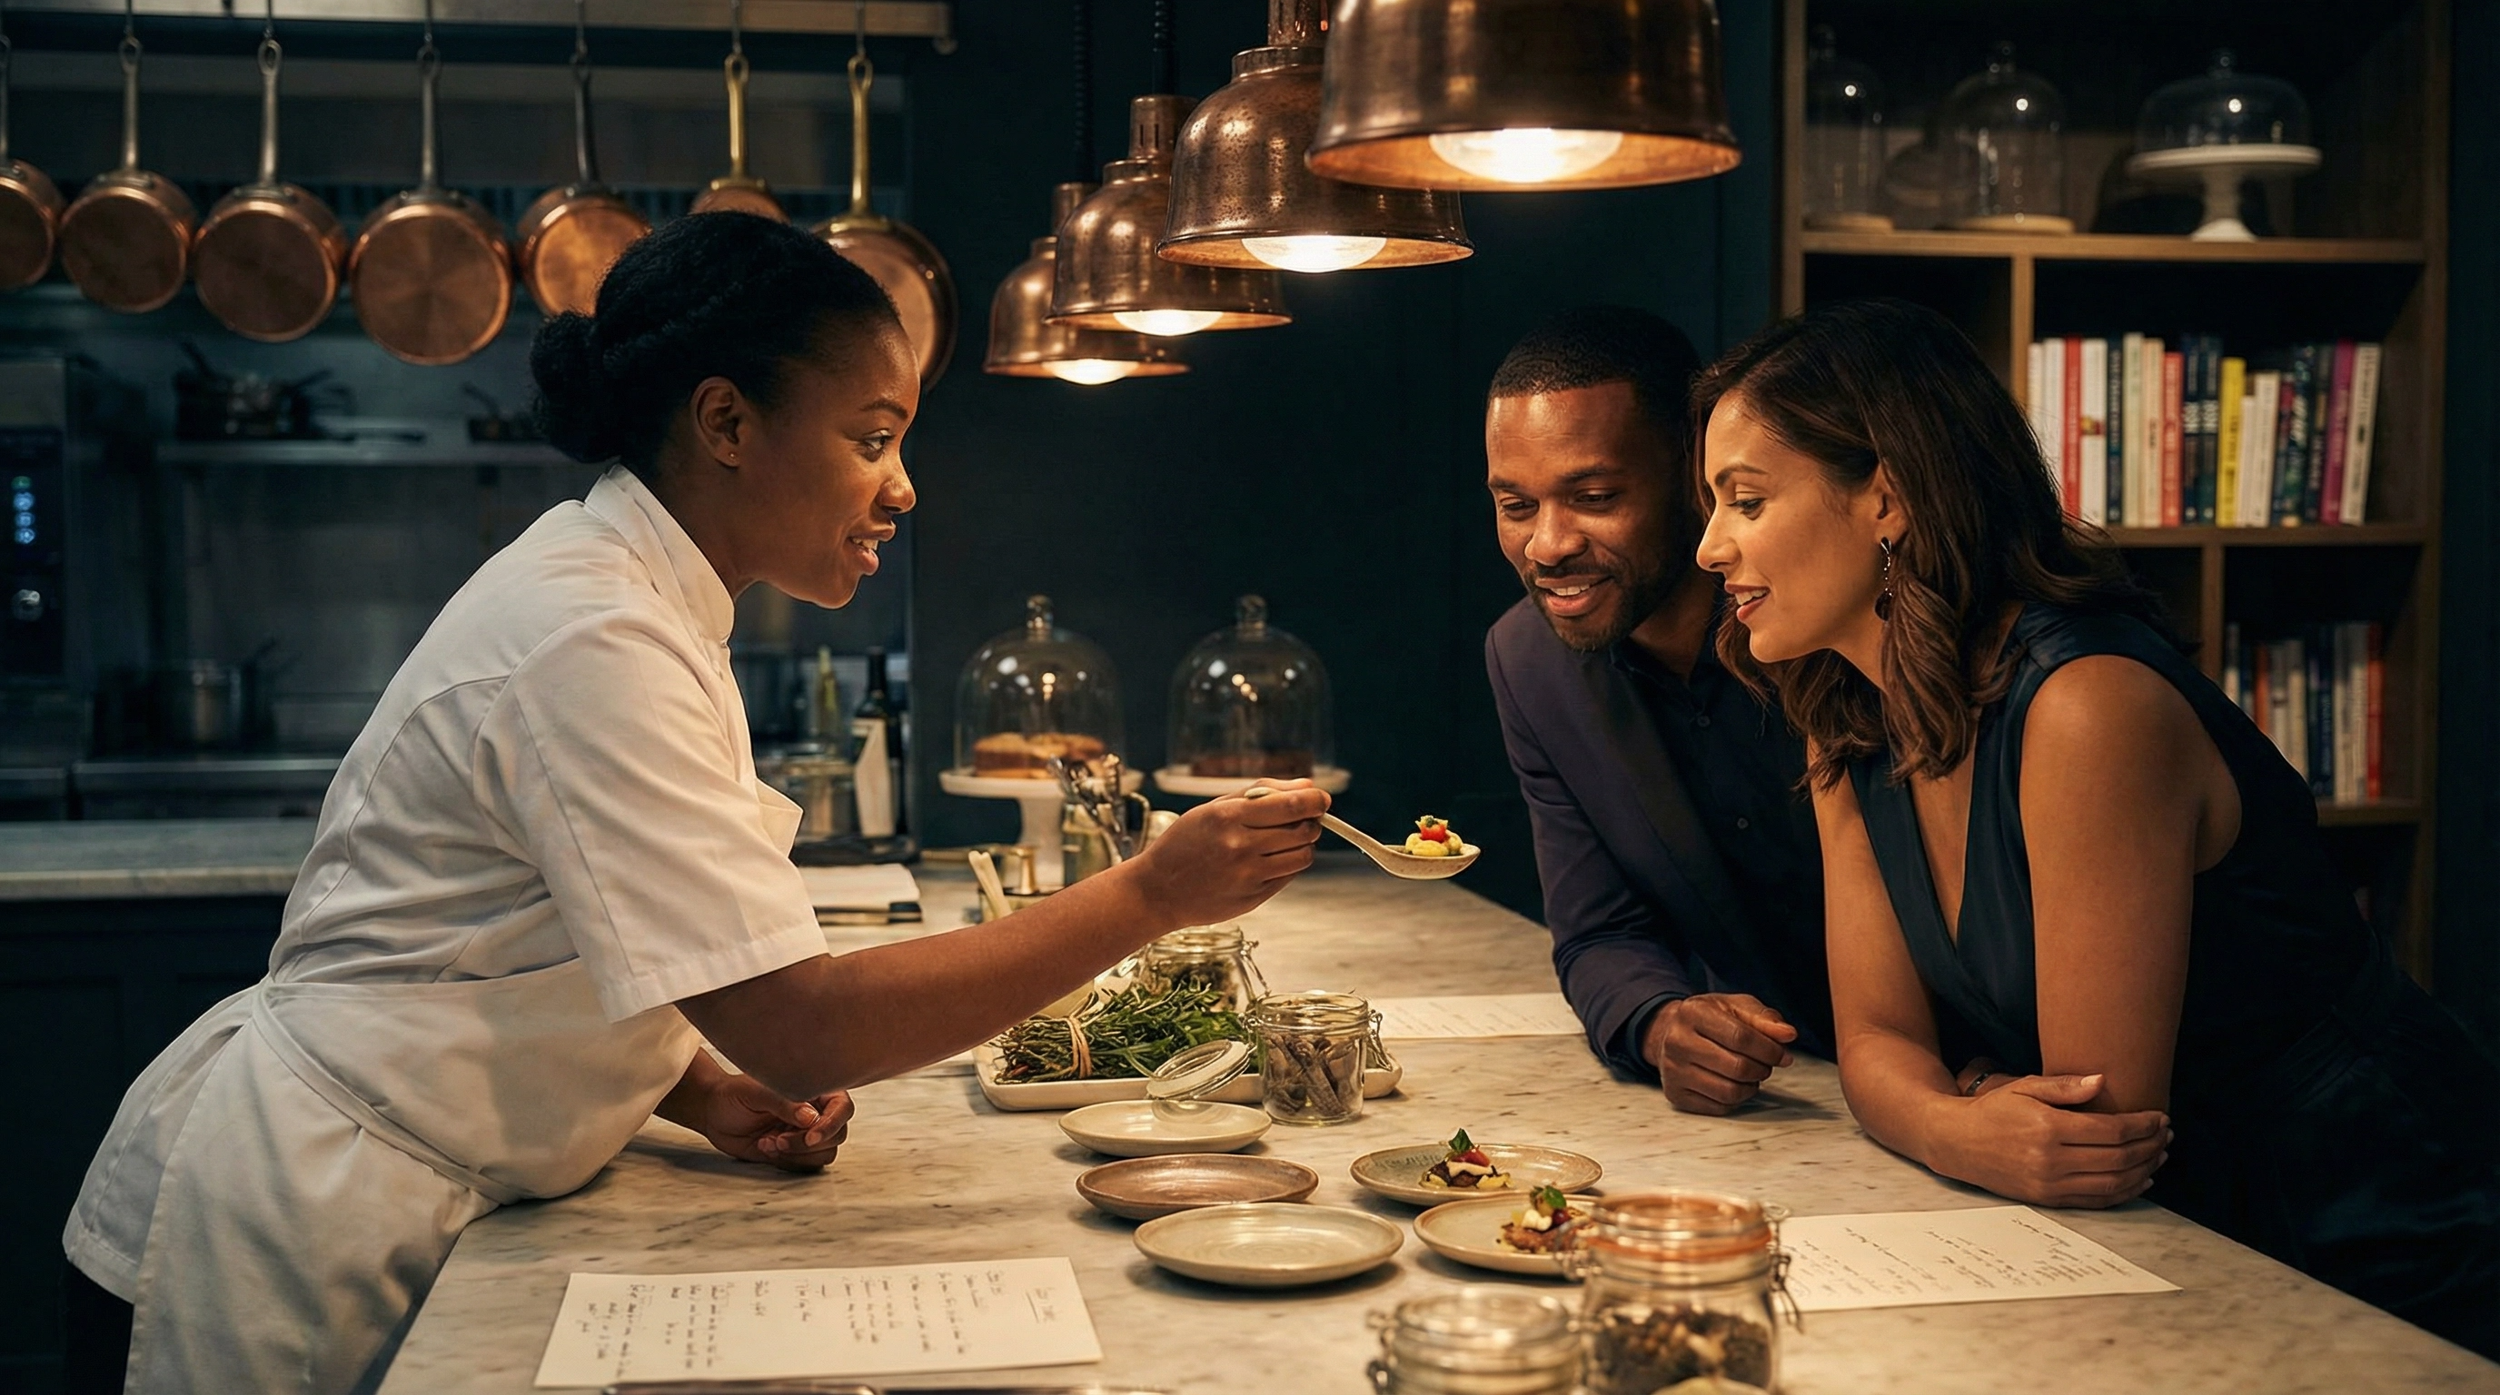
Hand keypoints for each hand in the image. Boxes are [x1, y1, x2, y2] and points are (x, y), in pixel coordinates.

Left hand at [692, 1074, 855, 1172]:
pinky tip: (765, 1146)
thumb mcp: (757, 1091)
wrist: (714, 1113)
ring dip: (797, 1154)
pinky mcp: (792, 1153)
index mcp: (814, 1091)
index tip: (810, 1136)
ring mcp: (804, 1135)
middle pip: (838, 1135)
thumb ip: (785, 1103)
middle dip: (808, 1143)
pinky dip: (786, 1161)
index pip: (842, 1107)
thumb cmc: (735, 1093)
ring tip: (770, 1142)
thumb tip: (811, 1118)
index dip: (832, 1123)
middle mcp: (815, 1113)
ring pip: (824, 1153)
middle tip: (780, 1139)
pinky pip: (805, 1166)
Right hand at [1126, 779, 1326, 925]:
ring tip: (1286, 839)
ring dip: (1303, 844)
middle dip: (1311, 821)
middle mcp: (1240, 847)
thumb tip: (1308, 787)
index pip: (1291, 805)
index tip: (1322, 799)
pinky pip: (1289, 876)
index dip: (1316, 801)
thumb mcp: (1213, 808)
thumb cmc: (1184, 843)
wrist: (1158, 891)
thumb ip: (1261, 792)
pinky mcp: (1254, 898)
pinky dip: (1288, 864)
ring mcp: (1248, 876)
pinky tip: (1269, 859)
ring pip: (1303, 856)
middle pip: (1303, 830)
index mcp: (1229, 818)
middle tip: (1303, 818)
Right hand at [1643, 994, 1797, 1113]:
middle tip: (1765, 1065)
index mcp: (1693, 1012)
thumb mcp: (1736, 1007)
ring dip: (1751, 1087)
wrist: (1669, 1033)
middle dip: (1762, 1069)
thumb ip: (1765, 1018)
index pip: (1741, 1037)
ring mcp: (1673, 1071)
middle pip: (1737, 1067)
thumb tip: (1788, 1035)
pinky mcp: (1675, 1094)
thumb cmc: (1710, 1019)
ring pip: (1729, 1092)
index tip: (1782, 1055)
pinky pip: (1720, 1107)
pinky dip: (1736, 1099)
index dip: (1769, 1050)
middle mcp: (1677, 1041)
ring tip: (1752, 1075)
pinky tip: (1734, 1084)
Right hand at [1938, 1073, 2170, 1207]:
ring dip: (2144, 1169)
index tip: (2160, 1117)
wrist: (1957, 1142)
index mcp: (2048, 1129)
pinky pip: (2096, 1200)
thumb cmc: (1992, 1110)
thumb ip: (2064, 1086)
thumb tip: (2102, 1081)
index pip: (2111, 1130)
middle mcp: (2051, 1160)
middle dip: (2150, 1146)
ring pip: (2113, 1183)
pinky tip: (2139, 1179)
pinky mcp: (2048, 1199)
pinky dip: (2124, 1192)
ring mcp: (2050, 1184)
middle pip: (2119, 1158)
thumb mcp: (2023, 1087)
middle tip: (2166, 1134)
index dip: (2143, 1125)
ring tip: (2159, 1155)